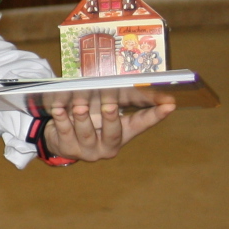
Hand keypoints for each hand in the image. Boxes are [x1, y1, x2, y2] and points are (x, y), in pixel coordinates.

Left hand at [44, 96, 173, 160]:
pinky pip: (64, 133)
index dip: (156, 115)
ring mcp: (88, 150)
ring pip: (86, 134)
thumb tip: (123, 78)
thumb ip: (114, 99)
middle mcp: (108, 146)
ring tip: (79, 106)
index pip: (141, 124)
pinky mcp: (68, 149)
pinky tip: (58, 110)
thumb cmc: (89, 119)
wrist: (62, 139)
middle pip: (113, 133)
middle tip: (109, 105)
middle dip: (111, 118)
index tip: (170, 104)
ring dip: (82, 118)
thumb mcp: (103, 111)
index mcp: (122, 134)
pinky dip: (61, 120)